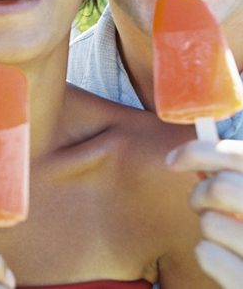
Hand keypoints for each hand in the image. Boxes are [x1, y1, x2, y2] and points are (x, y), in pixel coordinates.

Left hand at [167, 139, 242, 287]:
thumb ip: (237, 176)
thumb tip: (199, 145)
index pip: (238, 155)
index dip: (198, 151)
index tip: (171, 160)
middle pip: (221, 188)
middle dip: (200, 195)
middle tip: (201, 204)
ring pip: (211, 222)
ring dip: (208, 227)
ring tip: (225, 236)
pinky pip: (206, 254)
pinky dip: (208, 256)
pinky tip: (227, 263)